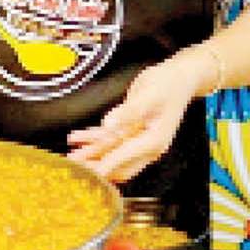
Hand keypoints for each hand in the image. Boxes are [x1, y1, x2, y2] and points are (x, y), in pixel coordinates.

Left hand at [67, 48, 207, 182]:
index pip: (122, 159)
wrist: (179, 77)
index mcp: (153, 142)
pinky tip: (78, 137)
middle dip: (94, 166)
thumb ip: (128, 112)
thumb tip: (109, 124)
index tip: (86, 173)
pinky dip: (94, 139)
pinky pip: (110, 139)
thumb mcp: (148, 97)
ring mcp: (139, 139)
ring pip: (110, 152)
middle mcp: (146, 145)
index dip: (102, 167)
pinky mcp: (132, 129)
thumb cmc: (169, 85)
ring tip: (70, 155)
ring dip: (90, 153)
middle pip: (116, 163)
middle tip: (73, 169)